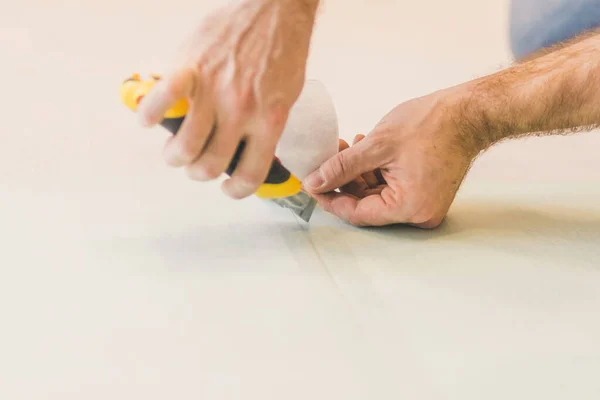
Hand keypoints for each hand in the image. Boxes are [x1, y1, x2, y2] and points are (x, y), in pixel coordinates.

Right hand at [137, 0, 318, 198]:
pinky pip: (160, 100)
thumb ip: (265, 126)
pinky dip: (149, 115)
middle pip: (208, 166)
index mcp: (269, 121)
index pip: (249, 175)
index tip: (227, 187)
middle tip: (196, 165)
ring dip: (174, 156)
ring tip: (175, 150)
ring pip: (183, 146)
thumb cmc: (282, 52)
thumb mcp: (286, 96)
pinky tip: (149, 120)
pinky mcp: (191, 67)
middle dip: (198, 173)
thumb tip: (249, 152)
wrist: (275, 8)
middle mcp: (241, 111)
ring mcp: (214, 90)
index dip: (235, 191)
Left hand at [302, 87, 478, 227]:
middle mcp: (419, 214)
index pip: (358, 213)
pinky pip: (392, 188)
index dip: (330, 199)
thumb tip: (315, 182)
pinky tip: (366, 150)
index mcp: (409, 208)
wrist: (470, 112)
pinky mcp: (426, 193)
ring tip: (349, 146)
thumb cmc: (433, 124)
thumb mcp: (376, 145)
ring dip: (359, 173)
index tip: (312, 185)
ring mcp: (424, 205)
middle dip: (345, 181)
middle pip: (367, 205)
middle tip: (328, 158)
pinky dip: (376, 172)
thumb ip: (341, 167)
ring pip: (377, 195)